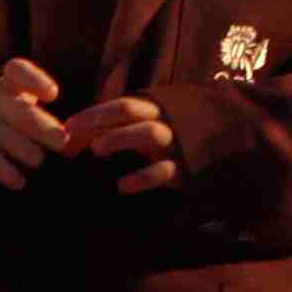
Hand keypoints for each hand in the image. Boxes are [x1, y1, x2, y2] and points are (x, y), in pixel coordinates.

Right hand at [0, 58, 65, 186]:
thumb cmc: (9, 113)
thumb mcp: (22, 100)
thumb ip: (46, 113)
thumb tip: (71, 139)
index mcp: (11, 83)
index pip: (18, 71)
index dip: (35, 81)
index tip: (52, 95)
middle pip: (24, 114)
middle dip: (46, 131)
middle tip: (62, 142)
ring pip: (14, 141)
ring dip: (30, 154)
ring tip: (36, 159)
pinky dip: (8, 174)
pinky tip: (19, 181)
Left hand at [62, 95, 182, 192]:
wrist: (225, 138)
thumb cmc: (172, 132)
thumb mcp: (148, 123)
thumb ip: (111, 127)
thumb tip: (68, 140)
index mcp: (154, 109)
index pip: (120, 105)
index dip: (92, 114)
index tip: (66, 126)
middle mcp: (163, 121)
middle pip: (131, 111)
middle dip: (99, 120)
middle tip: (71, 133)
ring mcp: (174, 143)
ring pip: (149, 133)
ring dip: (120, 137)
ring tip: (96, 150)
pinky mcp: (183, 167)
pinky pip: (163, 170)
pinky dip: (142, 177)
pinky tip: (122, 186)